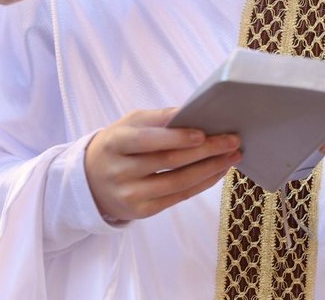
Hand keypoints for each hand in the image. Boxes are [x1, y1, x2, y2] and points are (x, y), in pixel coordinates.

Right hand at [85, 108, 240, 220]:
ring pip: (178, 182)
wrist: (91, 180)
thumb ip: (159, 118)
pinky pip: (179, 197)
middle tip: (232, 140)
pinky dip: (202, 183)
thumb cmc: (119, 144)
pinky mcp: (142, 211)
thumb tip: (194, 112)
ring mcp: (130, 195)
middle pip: (169, 162)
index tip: (204, 133)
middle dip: (205, 150)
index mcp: (114, 143)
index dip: (176, 138)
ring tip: (232, 155)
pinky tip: (218, 171)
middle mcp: (120, 172)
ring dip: (211, 168)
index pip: (148, 141)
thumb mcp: (129, 124)